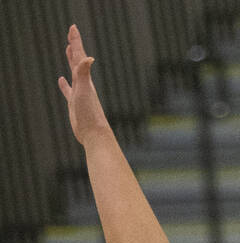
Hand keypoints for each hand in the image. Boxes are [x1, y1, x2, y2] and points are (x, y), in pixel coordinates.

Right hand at [57, 25, 111, 146]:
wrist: (94, 134)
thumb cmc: (90, 113)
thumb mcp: (84, 90)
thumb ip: (84, 74)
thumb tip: (88, 58)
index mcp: (84, 79)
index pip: (79, 56)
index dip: (75, 41)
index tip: (72, 27)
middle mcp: (83, 84)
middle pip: (77, 60)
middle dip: (74, 46)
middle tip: (71, 33)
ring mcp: (79, 93)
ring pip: (74, 73)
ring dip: (71, 61)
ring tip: (68, 51)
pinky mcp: (75, 104)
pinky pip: (68, 90)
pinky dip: (64, 84)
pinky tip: (61, 80)